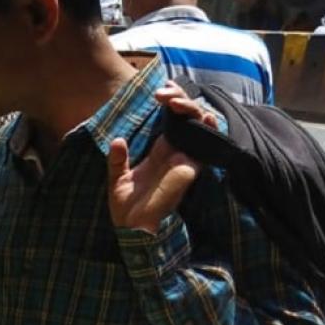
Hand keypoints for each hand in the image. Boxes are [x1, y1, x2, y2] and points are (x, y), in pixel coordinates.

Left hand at [106, 84, 215, 233]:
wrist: (132, 230)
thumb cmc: (126, 208)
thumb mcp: (116, 179)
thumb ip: (117, 159)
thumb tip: (118, 139)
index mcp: (159, 152)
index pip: (172, 120)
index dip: (170, 102)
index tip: (157, 94)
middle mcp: (175, 153)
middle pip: (188, 117)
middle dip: (180, 99)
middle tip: (163, 94)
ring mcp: (184, 160)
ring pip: (200, 126)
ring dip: (191, 110)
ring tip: (174, 102)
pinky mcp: (189, 170)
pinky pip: (206, 147)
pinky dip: (208, 130)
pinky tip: (204, 117)